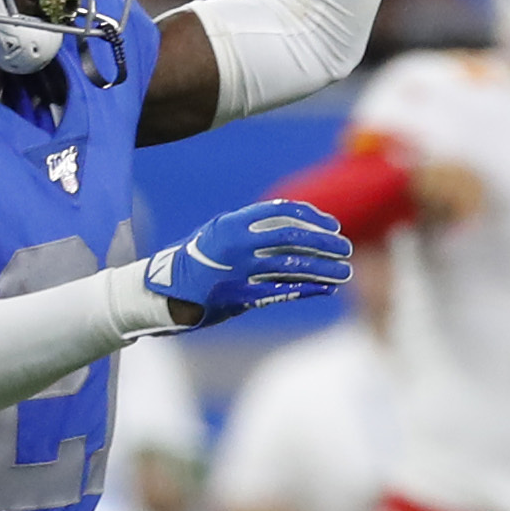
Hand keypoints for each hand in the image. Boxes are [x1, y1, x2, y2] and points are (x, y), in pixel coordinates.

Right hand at [142, 199, 351, 327]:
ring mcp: (239, 272)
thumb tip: (298, 225)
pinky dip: (307, 289)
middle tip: (345, 248)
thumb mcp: (221, 232)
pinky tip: (325, 289)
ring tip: (344, 272)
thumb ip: (254, 228)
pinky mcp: (240, 298)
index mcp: (233, 223)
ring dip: (323, 269)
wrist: (164, 291)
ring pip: (292, 266)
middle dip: (324, 243)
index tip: (333, 225)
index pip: (283, 212)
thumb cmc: (199, 259)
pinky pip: (282, 291)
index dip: (312, 218)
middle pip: (293, 238)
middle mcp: (237, 244)